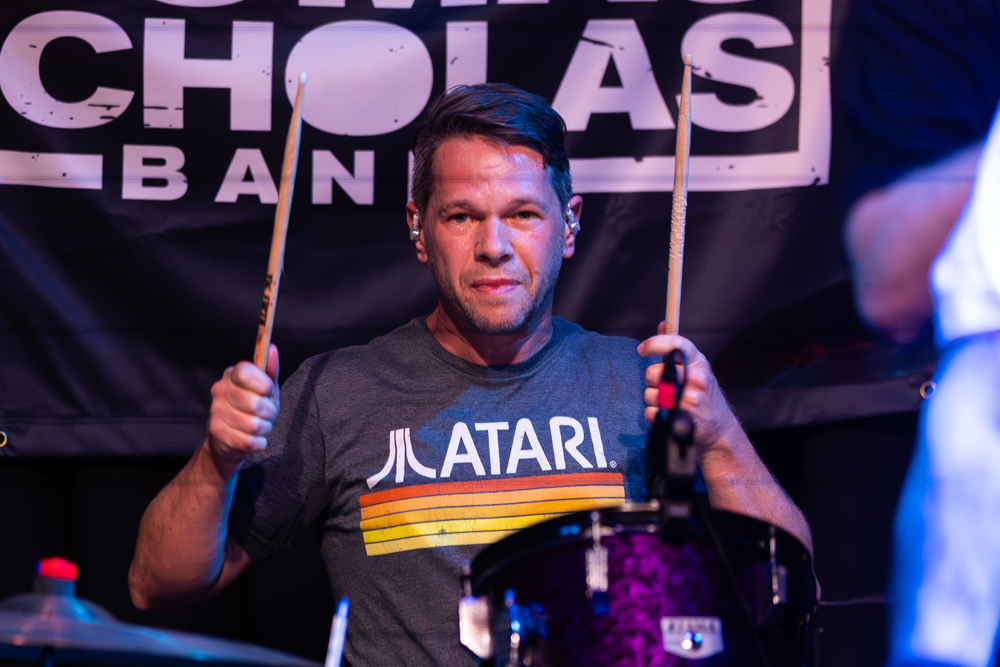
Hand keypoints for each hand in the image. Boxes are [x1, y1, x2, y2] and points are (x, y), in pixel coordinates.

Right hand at [206, 344, 279, 476]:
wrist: (227, 440)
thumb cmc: (251, 410)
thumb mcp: (265, 389)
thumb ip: (270, 370)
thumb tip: (272, 348)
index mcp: (232, 375)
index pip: (245, 372)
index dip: (262, 383)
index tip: (268, 391)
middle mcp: (220, 391)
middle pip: (254, 403)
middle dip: (269, 412)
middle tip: (267, 414)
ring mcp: (216, 412)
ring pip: (253, 424)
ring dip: (264, 428)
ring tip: (260, 426)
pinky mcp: (217, 433)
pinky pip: (249, 441)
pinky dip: (259, 442)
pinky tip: (254, 439)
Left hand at [637, 323, 739, 456]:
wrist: (719, 429)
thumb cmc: (704, 394)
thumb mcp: (696, 367)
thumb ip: (677, 347)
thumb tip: (663, 324)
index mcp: (698, 363)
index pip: (676, 345)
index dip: (655, 344)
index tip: (642, 349)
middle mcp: (695, 380)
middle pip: (653, 373)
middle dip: (652, 379)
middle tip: (664, 384)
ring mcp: (689, 401)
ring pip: (650, 394)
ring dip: (654, 399)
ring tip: (671, 402)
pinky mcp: (680, 420)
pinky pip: (650, 412)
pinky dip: (655, 415)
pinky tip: (669, 414)